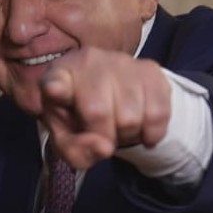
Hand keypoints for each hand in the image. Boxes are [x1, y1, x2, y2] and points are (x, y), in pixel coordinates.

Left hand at [39, 47, 171, 169]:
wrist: (110, 98)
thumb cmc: (80, 120)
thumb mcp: (68, 141)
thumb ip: (76, 150)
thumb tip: (104, 148)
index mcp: (57, 77)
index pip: (55, 81)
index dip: (56, 87)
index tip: (54, 90)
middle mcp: (88, 61)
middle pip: (98, 112)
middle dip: (103, 136)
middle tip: (103, 134)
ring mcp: (121, 61)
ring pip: (131, 117)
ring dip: (128, 135)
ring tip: (119, 126)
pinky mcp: (150, 69)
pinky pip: (158, 113)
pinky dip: (152, 132)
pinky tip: (141, 128)